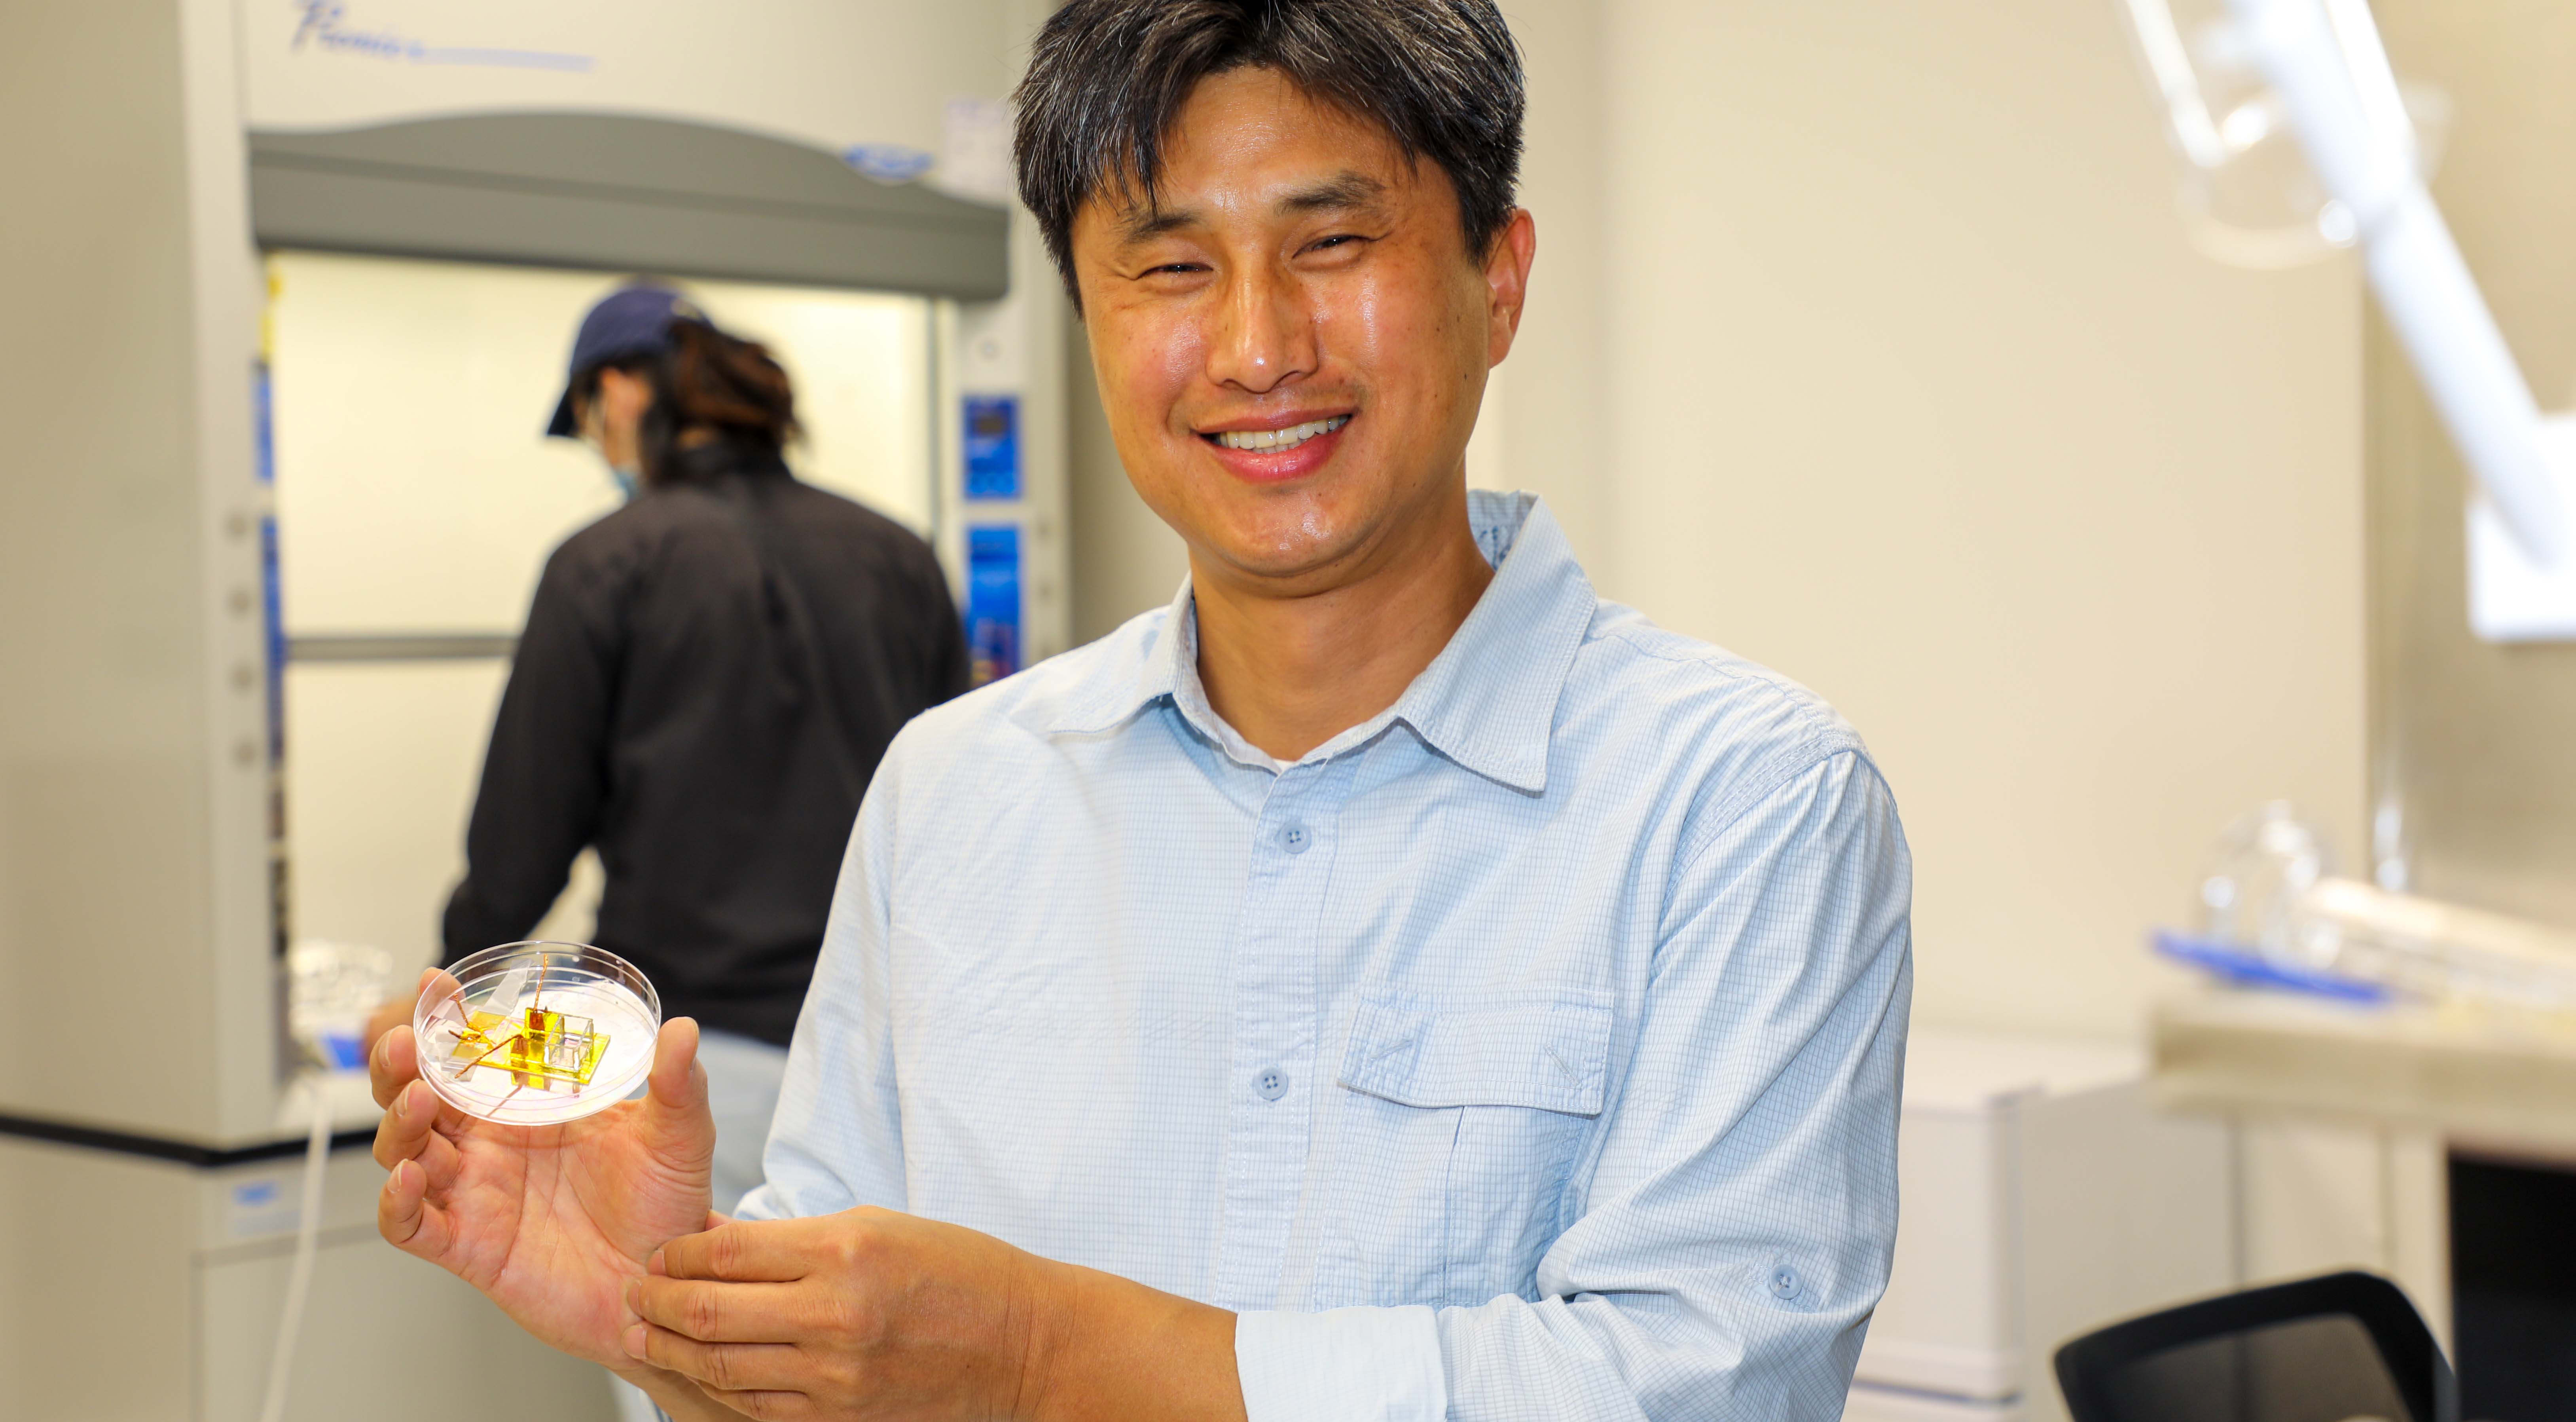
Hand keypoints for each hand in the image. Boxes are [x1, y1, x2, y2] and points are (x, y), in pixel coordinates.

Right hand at [372, 967, 716, 1368]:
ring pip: (405, 1152)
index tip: (435, 984)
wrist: (665, 1281)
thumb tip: (683, 1029)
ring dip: (399, 1124)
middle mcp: (489, 1147)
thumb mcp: (678, 1137)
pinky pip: (411, 1225)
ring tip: (419, 1098)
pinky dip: (397, 1202)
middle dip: (400, 1066)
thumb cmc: (663, 1206)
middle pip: (417, 1096)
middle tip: (405, 1040)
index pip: (470, 1056)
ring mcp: (474, 1194)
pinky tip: (408, 1176)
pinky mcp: (468, 1246)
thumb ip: (677, 1085)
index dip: (445, 1021)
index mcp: (526, 1108)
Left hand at [625, 1210, 1245, 1421]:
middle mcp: (835, 1313)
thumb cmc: (958, 1271)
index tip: (658, 1253)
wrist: (1022, 1345)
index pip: (726, 1251)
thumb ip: (794, 1239)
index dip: (675, 1254)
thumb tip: (715, 1243)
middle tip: (633, 1295)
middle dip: (654, 1304)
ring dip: (668, 1352)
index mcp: (846, 1250)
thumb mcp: (877, 1226)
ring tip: (644, 1337)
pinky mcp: (839, 1417)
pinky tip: (694, 1374)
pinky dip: (711, 1390)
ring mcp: (835, 1375)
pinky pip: (752, 1407)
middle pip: (707, 1312)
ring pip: (718, 1367)